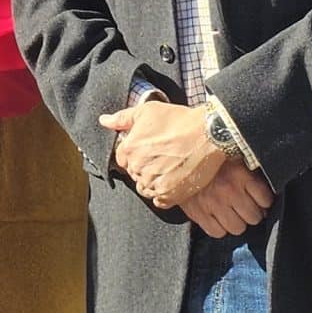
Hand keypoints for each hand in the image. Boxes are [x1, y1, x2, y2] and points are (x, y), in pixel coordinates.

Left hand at [103, 99, 228, 208]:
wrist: (208, 134)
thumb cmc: (178, 120)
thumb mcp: (147, 111)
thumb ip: (122, 119)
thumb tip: (104, 121)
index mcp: (128, 149)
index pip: (122, 158)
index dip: (135, 152)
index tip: (149, 148)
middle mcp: (138, 169)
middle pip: (134, 173)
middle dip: (144, 166)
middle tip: (162, 157)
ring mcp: (154, 183)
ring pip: (145, 188)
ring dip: (153, 181)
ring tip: (168, 168)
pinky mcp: (171, 195)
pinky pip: (159, 201)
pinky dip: (163, 194)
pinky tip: (172, 181)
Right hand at [176, 157, 273, 235]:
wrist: (176, 157)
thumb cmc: (207, 156)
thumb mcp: (231, 156)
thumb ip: (248, 172)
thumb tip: (262, 194)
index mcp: (240, 174)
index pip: (265, 199)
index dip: (264, 201)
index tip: (260, 199)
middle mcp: (229, 190)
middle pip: (254, 217)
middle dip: (252, 213)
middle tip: (245, 207)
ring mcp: (213, 204)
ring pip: (238, 228)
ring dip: (236, 222)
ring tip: (231, 213)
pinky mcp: (198, 213)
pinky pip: (217, 232)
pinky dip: (219, 228)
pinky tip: (217, 217)